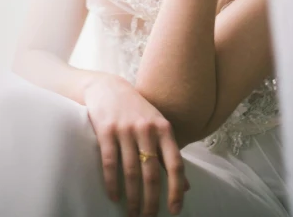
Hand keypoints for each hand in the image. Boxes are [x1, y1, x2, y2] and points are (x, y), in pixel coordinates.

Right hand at [84, 73, 189, 215]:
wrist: (108, 88)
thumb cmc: (137, 111)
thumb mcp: (158, 127)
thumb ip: (169, 155)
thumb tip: (186, 187)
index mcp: (164, 128)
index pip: (175, 164)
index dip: (176, 189)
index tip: (174, 210)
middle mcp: (147, 129)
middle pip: (151, 173)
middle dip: (151, 201)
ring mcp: (126, 129)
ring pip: (131, 172)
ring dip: (132, 198)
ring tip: (132, 213)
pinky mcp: (106, 130)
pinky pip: (110, 163)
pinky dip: (112, 183)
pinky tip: (114, 196)